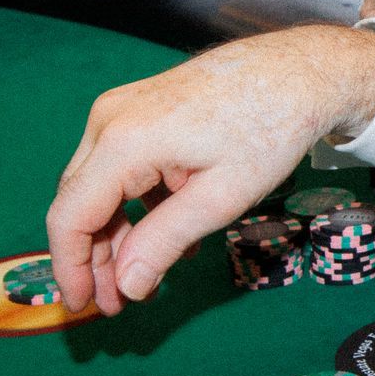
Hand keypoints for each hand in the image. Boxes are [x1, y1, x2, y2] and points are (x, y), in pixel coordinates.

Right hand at [48, 25, 374, 313]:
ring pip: (101, 187)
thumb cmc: (271, 128)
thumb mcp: (222, 197)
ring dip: (121, 234)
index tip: (86, 306)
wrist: (303, 69)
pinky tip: (173, 235)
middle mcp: (110, 120)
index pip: (71, 218)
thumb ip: (166, 242)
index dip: (72, 268)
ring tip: (149, 277)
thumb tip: (126, 287)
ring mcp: (124, 109)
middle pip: (81, 203)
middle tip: (119, 303)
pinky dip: (140, 204)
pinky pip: (124, 166)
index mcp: (124, 142)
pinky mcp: (142, 108)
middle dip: (97, 258)